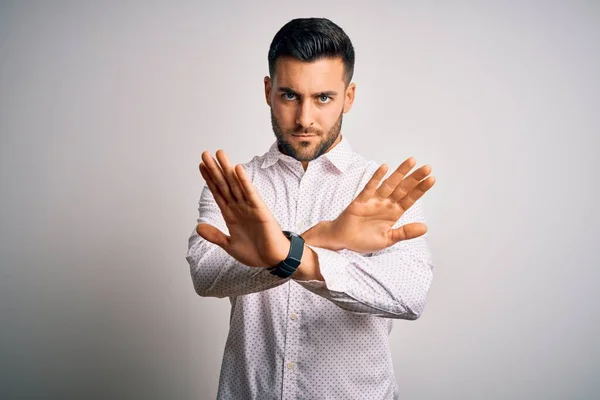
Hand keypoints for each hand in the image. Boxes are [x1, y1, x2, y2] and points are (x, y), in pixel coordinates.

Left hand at [196, 150, 289, 267]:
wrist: (273, 260)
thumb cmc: (256, 252)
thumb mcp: (230, 245)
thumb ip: (215, 236)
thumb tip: (198, 227)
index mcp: (231, 215)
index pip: (218, 192)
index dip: (209, 179)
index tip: (201, 166)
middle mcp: (239, 207)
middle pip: (224, 184)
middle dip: (214, 170)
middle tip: (205, 154)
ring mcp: (249, 207)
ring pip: (235, 185)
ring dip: (227, 169)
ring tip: (219, 154)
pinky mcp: (260, 210)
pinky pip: (250, 193)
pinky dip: (244, 181)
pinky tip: (238, 169)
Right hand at [323, 157, 435, 252]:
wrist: (343, 241)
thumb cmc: (364, 239)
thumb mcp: (388, 239)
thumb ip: (405, 232)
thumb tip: (425, 228)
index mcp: (394, 213)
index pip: (410, 198)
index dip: (420, 189)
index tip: (432, 179)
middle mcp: (386, 204)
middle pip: (403, 188)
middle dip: (415, 178)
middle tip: (427, 168)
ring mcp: (374, 200)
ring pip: (390, 184)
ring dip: (400, 173)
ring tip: (412, 162)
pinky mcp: (361, 201)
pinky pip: (370, 187)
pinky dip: (377, 177)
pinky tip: (384, 168)